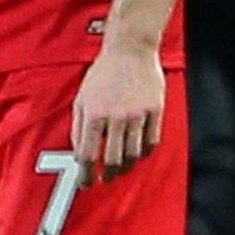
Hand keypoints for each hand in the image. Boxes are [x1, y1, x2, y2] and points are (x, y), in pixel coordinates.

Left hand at [72, 41, 165, 185]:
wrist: (130, 52)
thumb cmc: (103, 75)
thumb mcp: (82, 98)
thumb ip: (79, 127)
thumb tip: (78, 153)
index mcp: (93, 113)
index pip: (88, 154)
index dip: (86, 173)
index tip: (86, 182)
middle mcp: (116, 116)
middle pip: (112, 159)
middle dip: (108, 175)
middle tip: (105, 180)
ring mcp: (138, 115)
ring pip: (134, 154)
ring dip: (126, 167)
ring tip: (120, 170)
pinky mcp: (156, 112)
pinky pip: (152, 142)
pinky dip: (144, 153)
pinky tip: (138, 155)